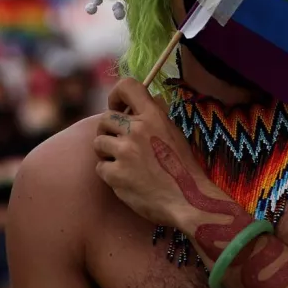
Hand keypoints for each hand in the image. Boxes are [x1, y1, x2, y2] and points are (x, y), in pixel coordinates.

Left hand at [94, 78, 215, 228]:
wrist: (188, 201)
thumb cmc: (183, 168)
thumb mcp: (174, 134)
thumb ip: (157, 117)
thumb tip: (149, 100)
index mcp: (154, 116)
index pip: (128, 86)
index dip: (116, 96)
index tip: (118, 108)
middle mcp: (137, 130)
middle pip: (105, 118)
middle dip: (107, 130)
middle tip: (117, 142)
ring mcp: (124, 152)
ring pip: (98, 142)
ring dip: (106, 153)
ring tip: (122, 163)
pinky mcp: (116, 174)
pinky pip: (100, 167)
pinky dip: (109, 174)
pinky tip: (125, 179)